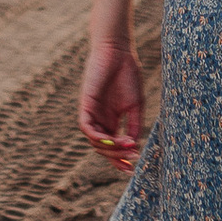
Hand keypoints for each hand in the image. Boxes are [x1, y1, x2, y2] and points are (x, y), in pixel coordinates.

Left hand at [80, 41, 143, 164]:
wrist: (118, 52)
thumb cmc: (128, 75)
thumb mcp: (135, 105)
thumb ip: (134, 126)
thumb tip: (132, 147)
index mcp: (111, 120)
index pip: (112, 147)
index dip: (120, 159)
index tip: (133, 168)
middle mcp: (100, 120)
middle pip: (103, 148)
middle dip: (116, 158)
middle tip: (130, 162)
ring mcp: (92, 113)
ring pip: (94, 142)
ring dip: (110, 148)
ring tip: (127, 147)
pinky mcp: (86, 105)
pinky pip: (86, 127)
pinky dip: (98, 137)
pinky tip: (113, 139)